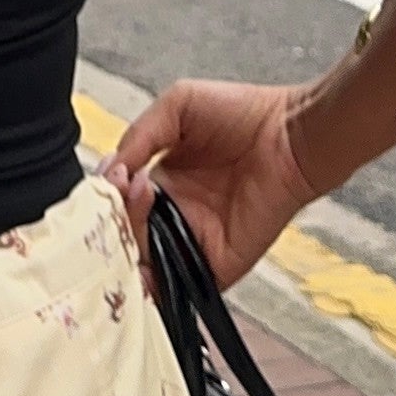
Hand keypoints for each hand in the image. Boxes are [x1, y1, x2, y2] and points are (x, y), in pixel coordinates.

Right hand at [107, 77, 322, 290]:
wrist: (289, 134)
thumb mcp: (178, 106)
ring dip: (128, 242)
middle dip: (114, 217)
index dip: (106, 196)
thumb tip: (107, 171)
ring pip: (140, 263)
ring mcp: (191, 244)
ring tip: (142, 203)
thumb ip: (138, 136)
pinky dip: (152, 283)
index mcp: (159, 183)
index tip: (111, 180)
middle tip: (126, 189)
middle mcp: (171, 216)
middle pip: (122, 234)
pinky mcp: (213, 266)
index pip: (116, 203)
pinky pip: (174, 289)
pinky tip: (145, 253)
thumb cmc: (243, 114)